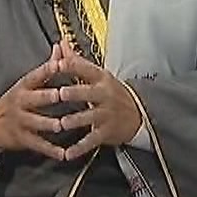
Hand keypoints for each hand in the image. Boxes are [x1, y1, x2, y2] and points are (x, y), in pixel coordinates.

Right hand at [0, 44, 65, 160]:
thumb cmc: (16, 100)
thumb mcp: (27, 83)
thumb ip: (46, 67)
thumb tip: (60, 47)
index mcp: (24, 86)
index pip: (35, 76)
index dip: (46, 70)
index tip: (58, 64)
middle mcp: (21, 102)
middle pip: (35, 98)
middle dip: (47, 97)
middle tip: (60, 95)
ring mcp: (21, 121)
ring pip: (36, 122)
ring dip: (49, 124)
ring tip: (61, 125)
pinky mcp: (22, 138)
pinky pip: (38, 144)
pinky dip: (51, 150)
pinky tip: (64, 154)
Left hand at [57, 39, 141, 160]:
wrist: (140, 115)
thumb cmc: (110, 92)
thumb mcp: (97, 74)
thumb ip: (75, 60)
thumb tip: (61, 42)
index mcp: (100, 78)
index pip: (86, 69)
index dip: (71, 66)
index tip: (56, 64)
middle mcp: (104, 95)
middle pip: (88, 93)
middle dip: (74, 93)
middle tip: (59, 93)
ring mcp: (106, 114)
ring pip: (89, 117)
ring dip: (75, 120)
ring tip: (62, 124)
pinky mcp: (106, 132)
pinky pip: (92, 140)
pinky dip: (79, 148)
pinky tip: (67, 154)